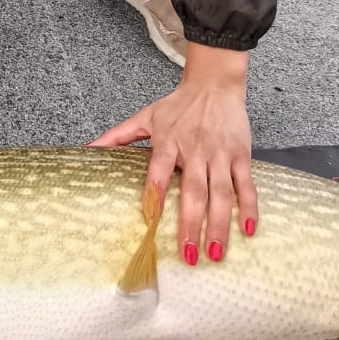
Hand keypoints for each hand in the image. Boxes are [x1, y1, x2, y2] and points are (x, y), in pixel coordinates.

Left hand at [88, 43, 255, 264]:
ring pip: (221, 193)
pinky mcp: (241, 155)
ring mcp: (220, 153)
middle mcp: (195, 149)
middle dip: (192, 224)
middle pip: (194, 191)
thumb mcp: (145, 117)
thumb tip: (87, 148)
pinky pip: (246, 184)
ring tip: (215, 252)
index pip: (158, 171)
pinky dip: (250, 207)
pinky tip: (249, 230)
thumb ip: (117, 135)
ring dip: (220, 224)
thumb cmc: (177, 105)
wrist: (214, 84)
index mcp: (168, 141)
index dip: (155, 194)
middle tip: (189, 255)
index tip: (151, 221)